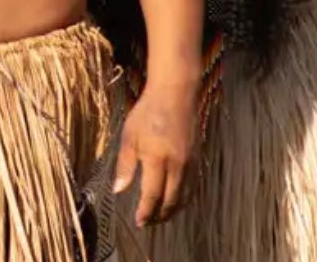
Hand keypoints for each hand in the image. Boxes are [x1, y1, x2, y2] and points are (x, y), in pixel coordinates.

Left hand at [113, 83, 194, 227]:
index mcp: (157, 158)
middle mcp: (177, 164)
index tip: (139, 222)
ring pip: (185, 196)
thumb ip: (125, 165)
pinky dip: (184, 197)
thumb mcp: (129, 135)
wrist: (175, 93)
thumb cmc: (147, 112)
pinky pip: (193, 185)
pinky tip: (175, 199)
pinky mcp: (198, 158)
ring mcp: (190, 162)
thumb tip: (118, 190)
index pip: (152, 195)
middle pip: (171, 200)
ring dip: (173, 209)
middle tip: (149, 223)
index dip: (146, 212)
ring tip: (161, 216)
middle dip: (160, 216)